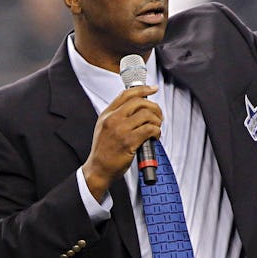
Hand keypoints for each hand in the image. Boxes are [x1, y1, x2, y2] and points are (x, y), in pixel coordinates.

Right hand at [81, 86, 161, 201]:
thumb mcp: (105, 127)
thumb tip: (137, 105)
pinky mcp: (129, 142)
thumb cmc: (104, 150)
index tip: (153, 88)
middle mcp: (113, 119)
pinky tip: (154, 137)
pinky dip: (157, 132)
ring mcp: (120, 130)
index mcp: (107, 114)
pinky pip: (150, 130)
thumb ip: (117, 115)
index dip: (143, 88)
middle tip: (159, 116)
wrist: (98, 169)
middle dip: (154, 107)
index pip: (127, 94)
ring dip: (157, 121)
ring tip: (156, 128)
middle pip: (140, 102)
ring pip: (147, 115)